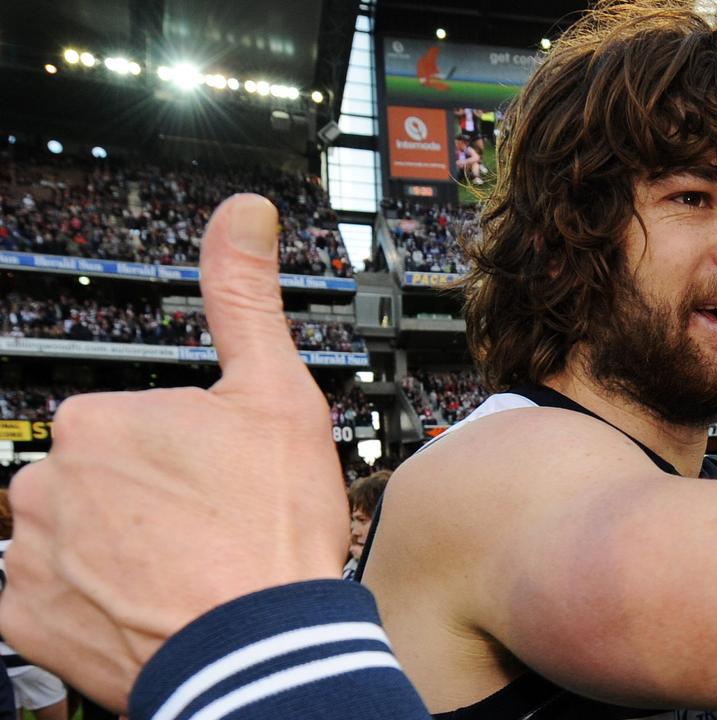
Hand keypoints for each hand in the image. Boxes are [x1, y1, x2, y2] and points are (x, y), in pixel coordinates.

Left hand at [0, 195, 349, 710]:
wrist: (261, 649)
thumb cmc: (273, 526)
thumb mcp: (277, 398)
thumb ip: (245, 298)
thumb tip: (244, 212)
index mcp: (101, 418)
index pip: (129, 429)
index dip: (180, 458)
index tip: (217, 488)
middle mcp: (47, 478)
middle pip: (92, 479)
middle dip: (136, 499)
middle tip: (201, 532)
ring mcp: (27, 552)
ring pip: (65, 535)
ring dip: (106, 550)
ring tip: (174, 575)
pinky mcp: (18, 616)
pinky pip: (37, 596)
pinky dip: (78, 601)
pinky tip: (135, 604)